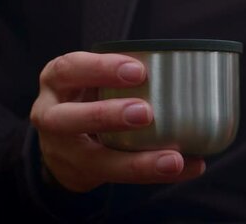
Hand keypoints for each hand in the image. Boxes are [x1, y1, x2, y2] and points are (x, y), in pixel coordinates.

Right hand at [30, 52, 204, 191]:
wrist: (63, 140)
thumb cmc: (91, 95)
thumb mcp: (94, 77)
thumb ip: (125, 73)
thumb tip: (194, 66)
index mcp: (57, 79)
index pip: (69, 68)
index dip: (101, 68)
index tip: (139, 71)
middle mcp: (51, 114)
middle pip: (67, 118)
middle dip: (106, 115)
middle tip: (146, 113)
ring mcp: (62, 149)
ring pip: (94, 160)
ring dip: (136, 162)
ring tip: (174, 160)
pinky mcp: (82, 174)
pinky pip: (119, 177)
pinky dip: (155, 174)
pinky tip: (186, 168)